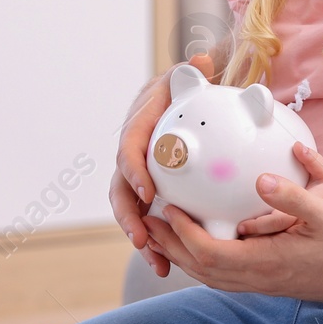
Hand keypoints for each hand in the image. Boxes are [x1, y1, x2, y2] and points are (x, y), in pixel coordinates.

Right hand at [110, 52, 214, 275]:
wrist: (188, 93)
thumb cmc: (191, 82)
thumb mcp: (193, 73)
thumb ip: (196, 70)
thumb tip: (201, 60)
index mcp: (141, 121)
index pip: (130, 146)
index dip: (133, 169)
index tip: (145, 191)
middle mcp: (135, 147)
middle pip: (120, 185)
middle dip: (128, 215)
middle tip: (142, 240)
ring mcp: (140, 169)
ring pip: (131, 207)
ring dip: (140, 235)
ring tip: (156, 261)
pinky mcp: (152, 186)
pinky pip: (148, 214)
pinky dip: (156, 238)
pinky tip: (169, 263)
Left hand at [141, 158, 322, 302]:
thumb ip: (292, 197)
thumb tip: (262, 180)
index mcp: (266, 262)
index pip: (210, 251)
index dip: (185, 232)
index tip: (171, 208)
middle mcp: (257, 278)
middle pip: (199, 267)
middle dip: (170, 245)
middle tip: (148, 220)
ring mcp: (260, 284)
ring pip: (208, 275)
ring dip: (181, 254)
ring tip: (163, 232)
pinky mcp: (264, 282)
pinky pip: (221, 276)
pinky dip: (201, 261)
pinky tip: (198, 245)